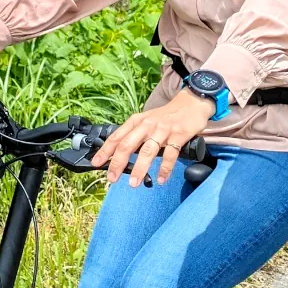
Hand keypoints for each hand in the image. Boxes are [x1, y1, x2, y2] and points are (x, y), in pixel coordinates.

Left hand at [91, 89, 214, 186]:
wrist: (191, 104)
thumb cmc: (165, 116)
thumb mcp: (146, 122)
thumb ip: (134, 135)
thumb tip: (118, 154)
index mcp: (136, 122)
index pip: (116, 137)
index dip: (105, 151)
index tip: (96, 163)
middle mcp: (147, 125)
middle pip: (127, 145)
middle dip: (117, 163)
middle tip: (112, 178)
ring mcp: (162, 130)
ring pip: (147, 151)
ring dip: (139, 169)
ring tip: (134, 183)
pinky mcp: (178, 135)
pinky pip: (170, 154)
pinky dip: (165, 169)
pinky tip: (160, 179)